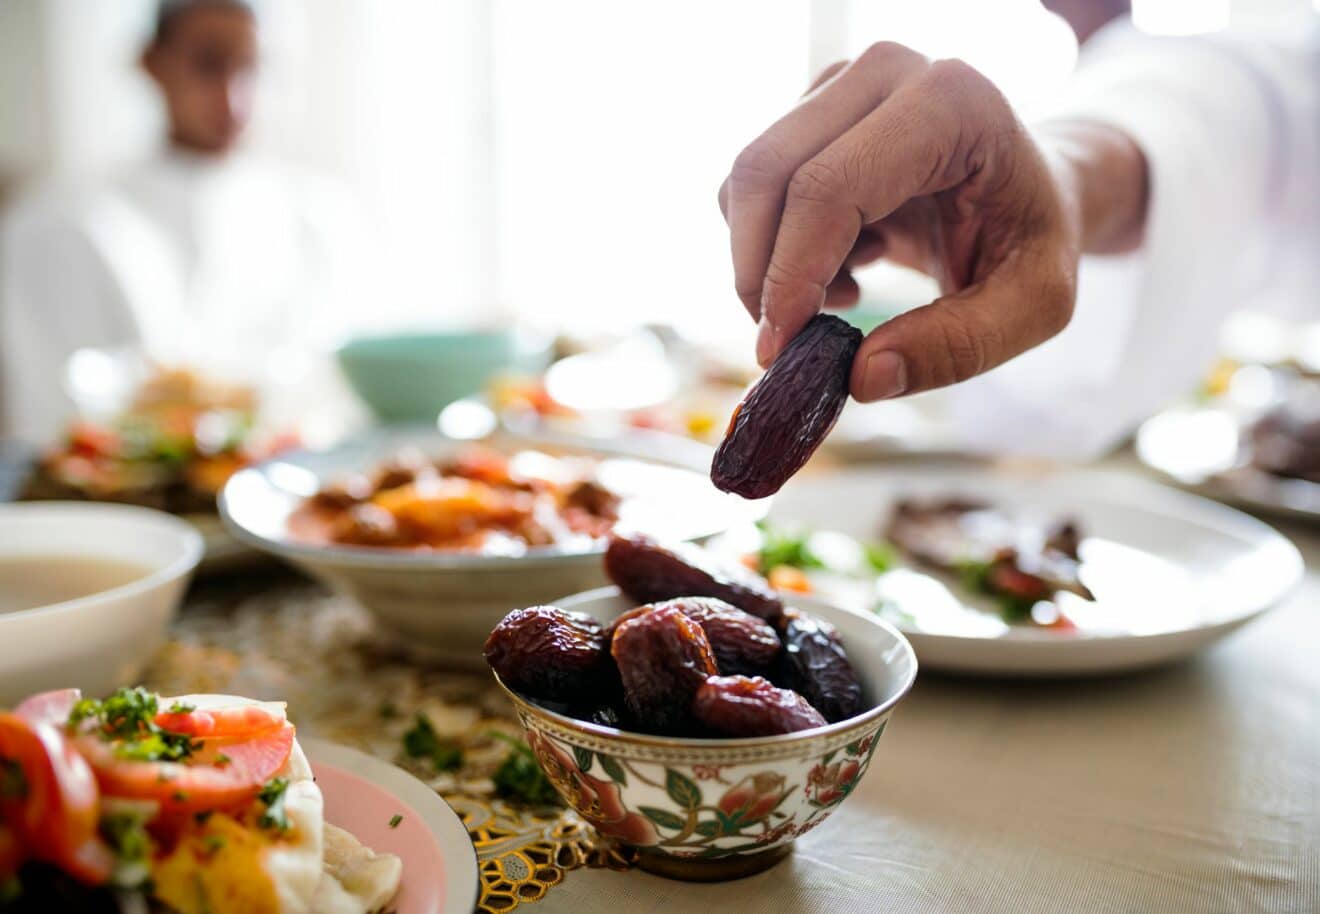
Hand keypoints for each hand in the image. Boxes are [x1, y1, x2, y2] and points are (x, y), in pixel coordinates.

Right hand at [718, 44, 1092, 400]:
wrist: (1033, 191)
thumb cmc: (1035, 240)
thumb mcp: (1033, 308)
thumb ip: (957, 346)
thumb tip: (860, 377)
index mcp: (952, 104)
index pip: (830, 187)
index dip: (792, 274)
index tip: (781, 350)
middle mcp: (888, 72)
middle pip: (767, 173)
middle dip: (758, 273)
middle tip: (787, 343)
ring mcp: (843, 82)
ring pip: (748, 182)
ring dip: (768, 261)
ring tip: (844, 295)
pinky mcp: (813, 106)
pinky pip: (754, 187)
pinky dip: (776, 246)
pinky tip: (842, 265)